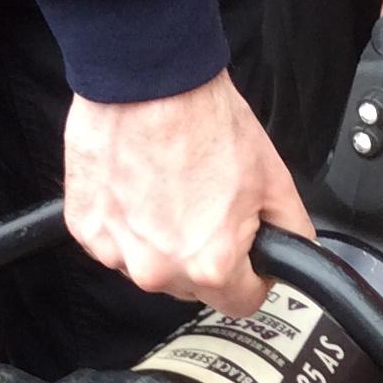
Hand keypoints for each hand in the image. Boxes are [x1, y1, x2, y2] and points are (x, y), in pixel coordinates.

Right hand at [62, 71, 313, 318]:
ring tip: (172, 190)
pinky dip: (128, 223)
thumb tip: (297, 256)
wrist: (149, 81)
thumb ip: (291, 232)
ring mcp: (116, 252)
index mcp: (210, 265)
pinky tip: (141, 187)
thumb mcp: (273, 179)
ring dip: (163, 241)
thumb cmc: (204, 120)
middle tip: (208, 206)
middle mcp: (159, 270)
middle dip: (207, 255)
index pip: (243, 302)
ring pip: (153, 266)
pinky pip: (117, 242)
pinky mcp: (86, 230)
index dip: (254, 277)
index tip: (250, 258)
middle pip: (195, 285)